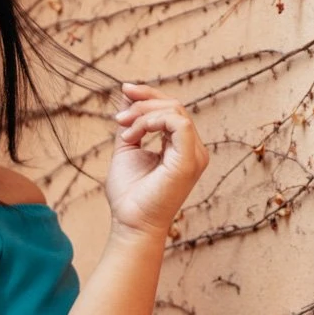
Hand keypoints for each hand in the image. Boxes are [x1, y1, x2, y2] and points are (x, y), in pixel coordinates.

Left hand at [105, 81, 209, 239]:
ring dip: (143, 114)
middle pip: (174, 106)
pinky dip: (153, 121)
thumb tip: (128, 92)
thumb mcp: (127, 149)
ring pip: (175, 111)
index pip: (170, 110)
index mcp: (180, 147)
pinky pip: (178, 123)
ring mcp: (195, 154)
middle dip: (143, 102)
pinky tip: (134, 133)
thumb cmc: (129, 195)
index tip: (124, 91)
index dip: (148, 95)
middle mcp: (193, 149)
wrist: (130, 223)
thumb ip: (131, 123)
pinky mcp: (190, 160)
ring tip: (123, 129)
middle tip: (118, 115)